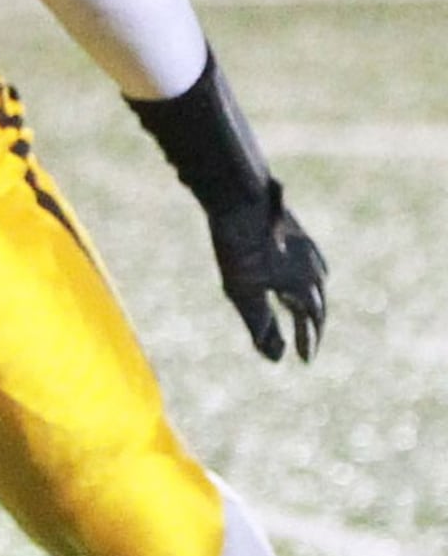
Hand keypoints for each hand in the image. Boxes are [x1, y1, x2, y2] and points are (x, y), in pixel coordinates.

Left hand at [207, 180, 326, 362]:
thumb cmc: (238, 246)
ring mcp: (306, 245)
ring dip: (314, 298)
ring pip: (318, 278)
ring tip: (305, 308)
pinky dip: (308, 272)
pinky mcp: (294, 229)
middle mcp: (312, 266)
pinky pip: (310, 257)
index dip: (308, 342)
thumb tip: (276, 358)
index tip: (304, 360)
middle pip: (318, 302)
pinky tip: (297, 267)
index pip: (313, 321)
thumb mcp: (243, 291)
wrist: (238, 195)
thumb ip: (261, 325)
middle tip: (306, 342)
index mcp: (304, 285)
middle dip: (312, 325)